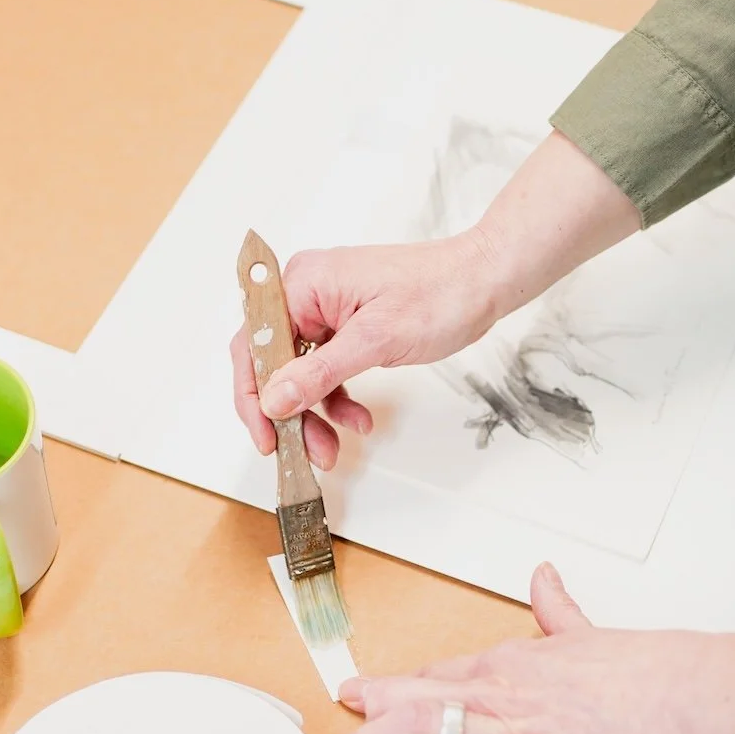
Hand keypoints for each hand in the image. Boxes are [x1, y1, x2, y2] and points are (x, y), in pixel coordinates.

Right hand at [228, 230, 507, 468]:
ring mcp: (326, 310)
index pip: (255, 345)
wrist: (481, 282)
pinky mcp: (346, 326)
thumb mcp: (374, 340)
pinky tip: (357, 419)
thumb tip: (274, 399)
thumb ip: (319, 373)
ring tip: (332, 447)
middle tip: (303, 451)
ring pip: (301, 374)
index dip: (253, 396)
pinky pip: (326, 369)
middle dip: (289, 413)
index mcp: (302, 284)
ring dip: (315, 413)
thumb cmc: (438, 294)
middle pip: (275, 363)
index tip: (266, 436)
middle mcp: (306, 294)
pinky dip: (337, 398)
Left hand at [340, 565, 734, 733]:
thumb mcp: (588, 633)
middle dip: (372, 709)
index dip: (397, 685)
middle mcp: (504, 695)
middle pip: (415, 698)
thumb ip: (557, 610)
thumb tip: (543, 577)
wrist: (690, 706)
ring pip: (423, 732)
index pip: (440, 674)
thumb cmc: (652, 678)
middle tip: (346, 721)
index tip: (367, 691)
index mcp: (515, 664)